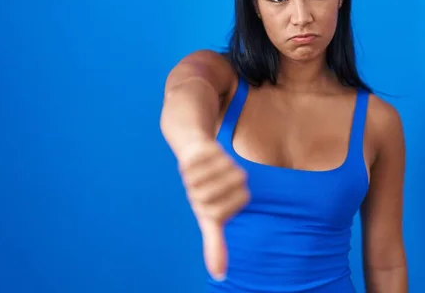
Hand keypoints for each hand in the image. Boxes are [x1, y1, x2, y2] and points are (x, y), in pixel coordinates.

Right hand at [177, 140, 249, 280]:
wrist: (196, 151)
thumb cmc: (204, 190)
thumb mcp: (209, 219)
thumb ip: (215, 245)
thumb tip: (219, 276)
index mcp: (239, 197)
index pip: (216, 216)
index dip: (206, 210)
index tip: (209, 203)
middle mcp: (235, 180)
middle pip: (204, 199)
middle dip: (197, 198)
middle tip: (201, 187)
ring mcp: (225, 164)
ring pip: (196, 182)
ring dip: (191, 184)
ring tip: (198, 176)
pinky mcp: (209, 148)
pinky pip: (189, 166)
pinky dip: (186, 169)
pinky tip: (194, 164)